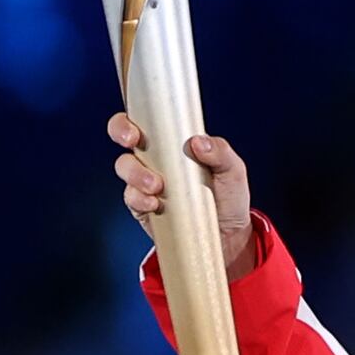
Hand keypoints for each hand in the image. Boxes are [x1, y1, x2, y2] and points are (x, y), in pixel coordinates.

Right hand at [111, 112, 257, 280]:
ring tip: (158, 185)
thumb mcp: (233, 170)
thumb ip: (220, 152)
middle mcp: (155, 158)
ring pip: (125, 167)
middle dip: (121, 132)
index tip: (137, 125)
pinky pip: (131, 198)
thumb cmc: (228, 197)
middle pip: (123, 135)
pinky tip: (154, 204)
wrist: (228, 237)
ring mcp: (146, 182)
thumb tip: (198, 142)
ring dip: (136, 173)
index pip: (146, 119)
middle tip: (133, 141)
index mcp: (174, 142)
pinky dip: (139, 199)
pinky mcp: (144, 207)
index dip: (133, 117)